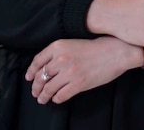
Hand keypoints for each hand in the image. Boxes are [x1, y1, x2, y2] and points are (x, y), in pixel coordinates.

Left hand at [24, 37, 140, 104]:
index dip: (31, 71)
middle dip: (36, 86)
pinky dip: (57, 99)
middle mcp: (61, 59)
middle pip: (40, 76)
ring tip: (42, 99)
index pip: (37, 61)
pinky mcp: (78, 84)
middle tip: (35, 91)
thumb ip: (58, 53)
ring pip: (48, 88)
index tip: (29, 78)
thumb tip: (45, 68)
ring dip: (43, 96)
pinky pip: (61, 95)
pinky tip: (57, 98)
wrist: (115, 51)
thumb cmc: (96, 47)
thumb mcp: (72, 44)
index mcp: (58, 46)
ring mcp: (69, 72)